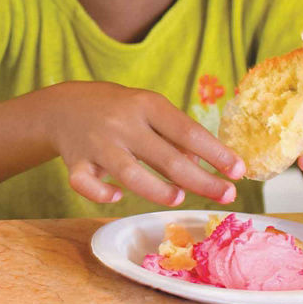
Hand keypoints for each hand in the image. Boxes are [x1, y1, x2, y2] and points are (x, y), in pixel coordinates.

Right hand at [42, 82, 244, 206]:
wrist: (62, 106)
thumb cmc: (117, 110)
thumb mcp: (147, 110)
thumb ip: (175, 136)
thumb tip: (205, 169)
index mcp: (145, 105)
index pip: (187, 130)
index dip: (216, 153)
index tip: (239, 171)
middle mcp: (122, 123)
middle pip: (167, 157)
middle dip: (201, 181)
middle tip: (226, 195)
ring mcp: (97, 143)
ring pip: (129, 173)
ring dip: (157, 189)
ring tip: (178, 198)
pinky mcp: (75, 162)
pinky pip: (86, 184)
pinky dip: (102, 194)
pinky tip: (116, 196)